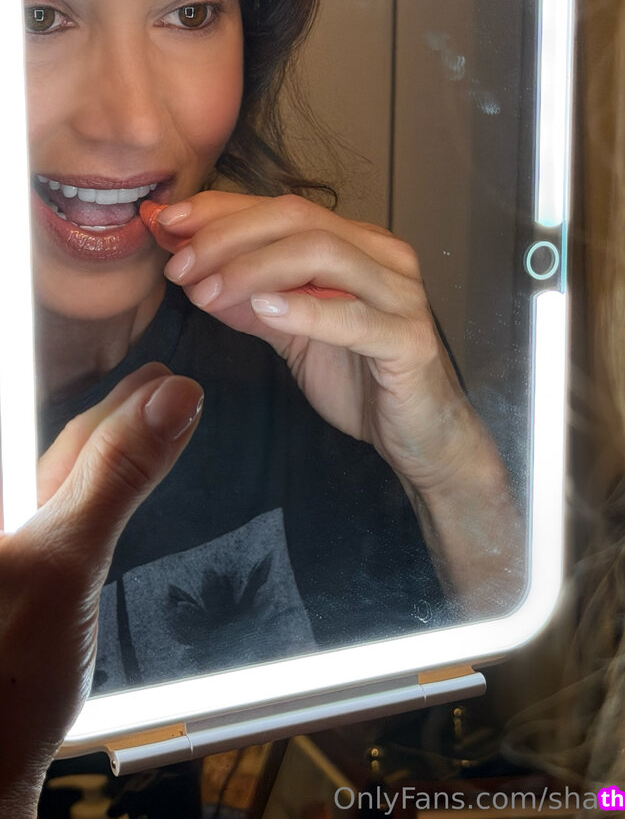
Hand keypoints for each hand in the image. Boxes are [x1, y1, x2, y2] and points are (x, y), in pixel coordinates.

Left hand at [0, 364, 202, 816]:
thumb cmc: (2, 686)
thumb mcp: (63, 563)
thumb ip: (115, 475)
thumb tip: (175, 396)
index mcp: (6, 505)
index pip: (60, 434)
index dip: (118, 398)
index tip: (164, 371)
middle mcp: (10, 528)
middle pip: (60, 457)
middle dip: (116, 420)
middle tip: (164, 387)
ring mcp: (14, 562)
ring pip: (63, 494)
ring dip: (111, 459)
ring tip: (145, 429)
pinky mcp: (24, 597)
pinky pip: (66, 531)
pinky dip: (100, 505)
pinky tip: (110, 505)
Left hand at [156, 192, 523, 609]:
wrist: (419, 436)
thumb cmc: (360, 378)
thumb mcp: (291, 331)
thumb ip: (249, 298)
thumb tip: (189, 270)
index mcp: (358, 244)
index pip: (283, 208)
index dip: (221, 210)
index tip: (167, 222)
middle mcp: (383, 256)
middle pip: (300, 220)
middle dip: (228, 236)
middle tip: (180, 264)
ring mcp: (401, 294)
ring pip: (324, 254)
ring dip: (254, 268)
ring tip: (207, 291)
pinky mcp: (408, 340)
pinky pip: (354, 317)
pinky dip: (305, 309)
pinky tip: (264, 311)